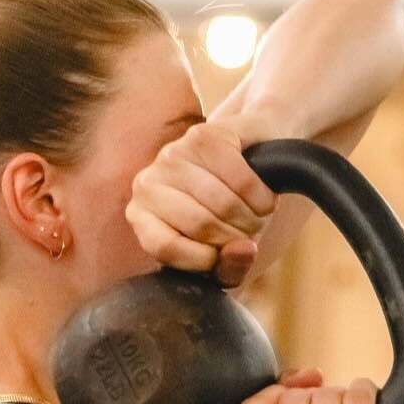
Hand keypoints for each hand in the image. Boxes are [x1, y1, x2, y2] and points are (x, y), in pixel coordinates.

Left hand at [126, 114, 291, 287]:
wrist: (247, 157)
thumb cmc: (228, 213)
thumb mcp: (222, 253)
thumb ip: (228, 268)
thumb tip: (242, 249)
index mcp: (141, 216)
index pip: (165, 247)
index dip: (203, 259)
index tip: (222, 256)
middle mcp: (147, 183)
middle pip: (201, 225)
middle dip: (238, 236)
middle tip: (249, 231)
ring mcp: (172, 155)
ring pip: (224, 204)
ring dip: (254, 217)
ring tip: (257, 214)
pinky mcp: (204, 134)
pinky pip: (242, 180)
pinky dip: (263, 196)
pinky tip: (263, 195)